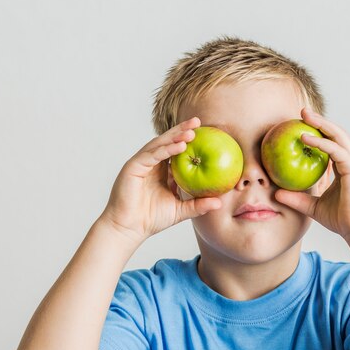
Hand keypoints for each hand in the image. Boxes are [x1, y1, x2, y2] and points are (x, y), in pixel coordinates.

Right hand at [99, 117, 221, 241]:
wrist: (129, 228)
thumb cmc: (151, 220)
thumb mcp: (181, 211)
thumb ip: (198, 205)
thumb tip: (220, 203)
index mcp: (161, 171)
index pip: (175, 151)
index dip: (187, 140)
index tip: (205, 133)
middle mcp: (151, 164)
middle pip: (167, 142)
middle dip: (182, 130)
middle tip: (198, 121)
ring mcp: (141, 164)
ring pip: (159, 145)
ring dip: (175, 136)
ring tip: (191, 132)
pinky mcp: (133, 167)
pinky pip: (151, 155)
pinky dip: (165, 149)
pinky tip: (179, 146)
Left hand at [274, 107, 349, 248]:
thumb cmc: (341, 220)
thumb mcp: (312, 207)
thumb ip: (296, 199)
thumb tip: (275, 194)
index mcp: (342, 168)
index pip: (330, 145)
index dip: (317, 133)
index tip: (301, 125)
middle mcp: (349, 162)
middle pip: (335, 134)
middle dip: (319, 121)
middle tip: (301, 112)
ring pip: (337, 136)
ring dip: (321, 124)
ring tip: (304, 116)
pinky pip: (335, 150)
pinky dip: (321, 142)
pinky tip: (305, 138)